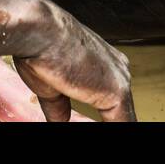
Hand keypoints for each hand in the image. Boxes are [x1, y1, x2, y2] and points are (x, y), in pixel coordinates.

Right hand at [13, 2, 135, 121]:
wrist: (40, 31)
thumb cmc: (40, 48)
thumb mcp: (50, 86)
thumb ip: (60, 107)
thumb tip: (60, 120)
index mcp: (104, 65)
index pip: (111, 102)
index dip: (102, 118)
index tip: (89, 122)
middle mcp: (118, 69)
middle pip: (120, 110)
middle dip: (111, 120)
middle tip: (88, 124)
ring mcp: (120, 80)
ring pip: (123, 117)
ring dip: (112, 124)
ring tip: (89, 126)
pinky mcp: (117, 92)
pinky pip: (124, 123)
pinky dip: (114, 130)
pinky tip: (105, 133)